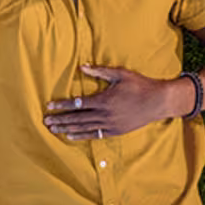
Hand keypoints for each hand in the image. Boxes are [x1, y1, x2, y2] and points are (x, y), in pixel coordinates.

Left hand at [43, 65, 184, 140]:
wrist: (158, 102)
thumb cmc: (140, 85)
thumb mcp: (120, 74)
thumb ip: (99, 72)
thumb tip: (82, 68)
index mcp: (103, 100)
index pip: (77, 103)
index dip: (61, 105)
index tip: (49, 106)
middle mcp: (104, 114)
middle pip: (77, 118)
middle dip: (60, 120)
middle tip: (45, 121)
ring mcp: (110, 125)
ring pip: (83, 128)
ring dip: (67, 129)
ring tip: (53, 129)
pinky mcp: (115, 131)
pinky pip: (94, 135)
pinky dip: (81, 136)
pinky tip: (70, 136)